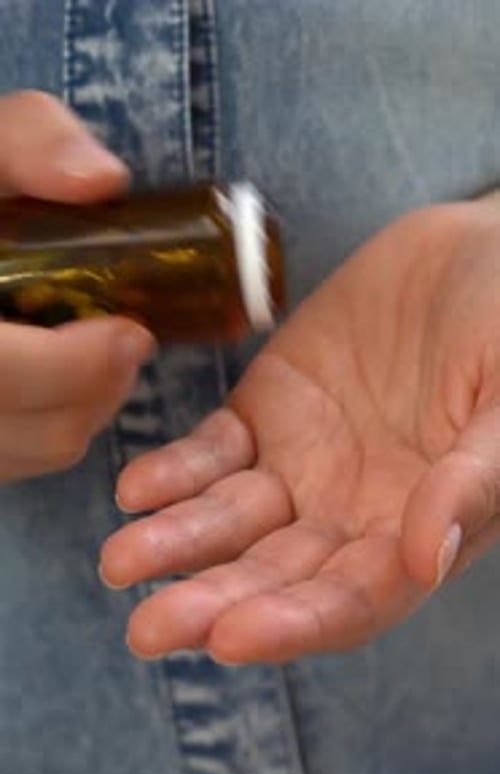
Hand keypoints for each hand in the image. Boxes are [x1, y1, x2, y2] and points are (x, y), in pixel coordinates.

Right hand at [0, 91, 153, 479]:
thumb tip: (102, 182)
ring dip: (87, 403)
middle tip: (127, 336)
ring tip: (90, 348)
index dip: (75, 367)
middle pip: (43, 430)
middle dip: (102, 384)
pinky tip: (55, 374)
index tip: (129, 331)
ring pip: (42, 450)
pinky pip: (27, 459)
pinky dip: (56, 422)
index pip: (5, 374)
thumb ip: (28, 141)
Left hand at [101, 196, 499, 663]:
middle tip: (151, 629)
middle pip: (274, 575)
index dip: (295, 624)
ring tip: (121, 562)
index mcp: (414, 531)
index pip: (351, 600)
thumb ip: (475, 480)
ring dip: (177, 543)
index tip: (233, 638)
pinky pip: (212, 451)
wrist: (471, 255)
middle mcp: (350, 514)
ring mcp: (302, 464)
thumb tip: (423, 560)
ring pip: (231, 520)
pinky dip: (175, 471)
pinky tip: (137, 487)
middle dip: (214, 603)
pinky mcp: (266, 412)